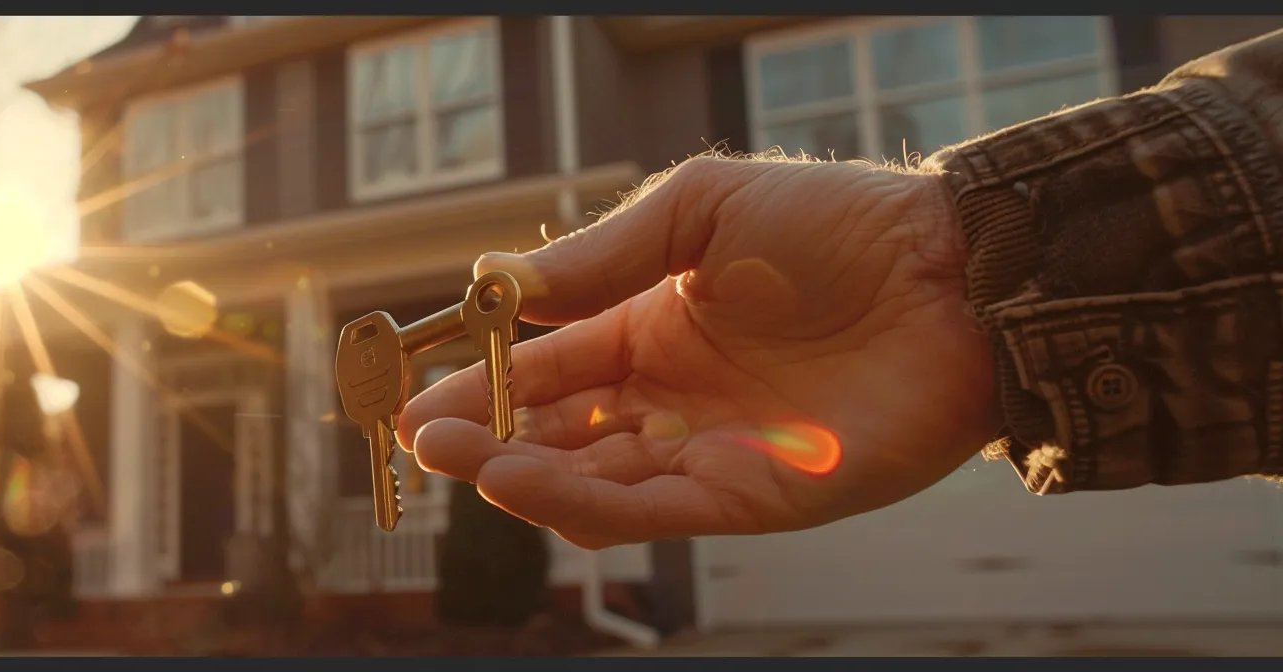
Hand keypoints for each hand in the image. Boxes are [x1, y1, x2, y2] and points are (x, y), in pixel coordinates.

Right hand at [397, 156, 1002, 548]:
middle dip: (484, 438)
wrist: (955, 274)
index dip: (483, 383)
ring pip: (590, 484)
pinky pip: (648, 512)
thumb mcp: (699, 214)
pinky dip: (576, 502)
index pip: (549, 369)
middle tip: (420, 437)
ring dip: (516, 474)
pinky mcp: (750, 498)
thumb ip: (600, 258)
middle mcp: (673, 402)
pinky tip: (516, 476)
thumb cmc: (839, 227)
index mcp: (654, 332)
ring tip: (454, 453)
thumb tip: (497, 285)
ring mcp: (709, 453)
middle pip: (557, 436)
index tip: (416, 391)